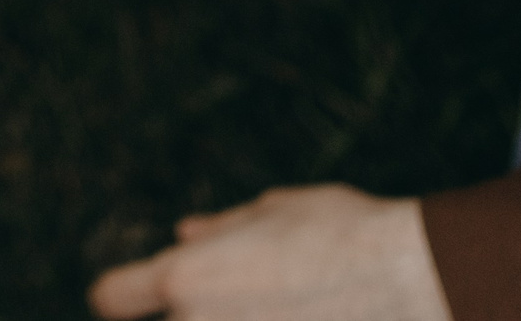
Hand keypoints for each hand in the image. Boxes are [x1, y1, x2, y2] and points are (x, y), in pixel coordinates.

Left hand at [88, 186, 450, 320]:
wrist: (409, 280)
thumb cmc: (344, 234)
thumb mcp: (276, 210)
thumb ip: (221, 228)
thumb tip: (186, 233)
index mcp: (186, 276)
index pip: (112, 297)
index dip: (120, 296)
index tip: (130, 298)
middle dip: (184, 314)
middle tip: (236, 298)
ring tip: (267, 304)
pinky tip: (297, 316)